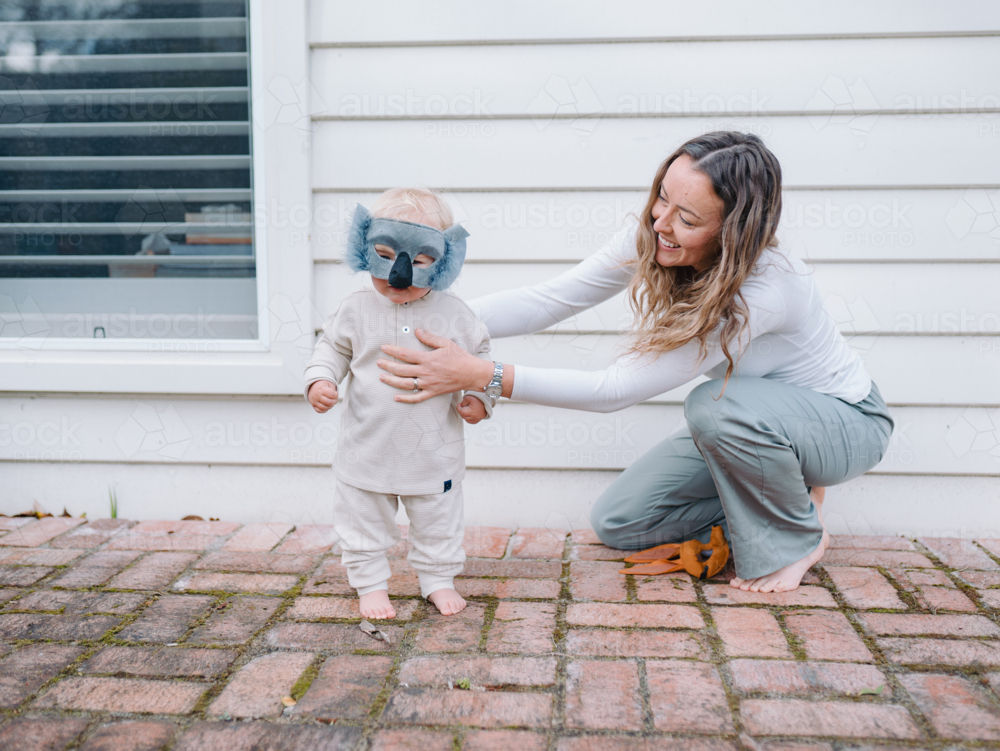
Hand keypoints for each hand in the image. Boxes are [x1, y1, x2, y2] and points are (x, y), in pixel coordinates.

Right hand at [308, 380, 337, 412]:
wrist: (312, 386)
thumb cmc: (322, 386)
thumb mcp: (328, 383)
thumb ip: (333, 389)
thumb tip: (335, 397)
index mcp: (321, 389)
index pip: (331, 395)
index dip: (336, 395)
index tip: (336, 393)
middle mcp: (317, 396)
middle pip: (328, 402)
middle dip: (334, 401)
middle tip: (335, 399)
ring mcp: (314, 401)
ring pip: (324, 408)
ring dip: (330, 406)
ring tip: (331, 402)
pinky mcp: (313, 405)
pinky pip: (319, 411)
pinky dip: (325, 410)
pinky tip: (327, 406)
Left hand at [378, 328, 493, 403]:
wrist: (472, 373)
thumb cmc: (460, 357)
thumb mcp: (446, 343)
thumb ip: (430, 338)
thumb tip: (417, 331)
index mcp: (428, 358)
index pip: (405, 354)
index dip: (392, 351)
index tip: (383, 348)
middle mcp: (426, 372)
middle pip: (401, 370)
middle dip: (388, 366)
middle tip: (378, 363)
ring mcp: (428, 384)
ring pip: (405, 384)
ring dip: (392, 381)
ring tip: (382, 377)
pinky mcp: (433, 392)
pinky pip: (417, 397)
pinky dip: (406, 399)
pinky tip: (396, 397)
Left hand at [457, 395, 487, 423]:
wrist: (486, 403)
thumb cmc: (479, 401)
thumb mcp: (469, 398)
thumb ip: (463, 402)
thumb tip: (460, 405)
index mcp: (470, 412)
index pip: (460, 411)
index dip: (458, 407)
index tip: (459, 404)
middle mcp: (472, 417)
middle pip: (462, 415)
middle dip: (461, 410)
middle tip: (464, 405)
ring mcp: (475, 420)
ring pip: (465, 419)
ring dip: (464, 414)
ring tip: (467, 409)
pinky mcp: (477, 421)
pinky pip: (470, 421)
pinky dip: (468, 418)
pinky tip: (469, 413)